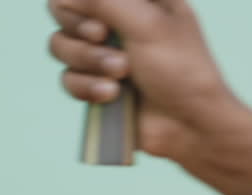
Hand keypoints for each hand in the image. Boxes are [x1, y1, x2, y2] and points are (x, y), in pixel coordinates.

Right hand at [47, 0, 251, 194]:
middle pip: (62, 12)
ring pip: (60, 46)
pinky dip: (86, 87)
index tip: (102, 23)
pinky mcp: (97, 86)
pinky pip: (67, 80)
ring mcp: (104, 54)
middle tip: (104, 38)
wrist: (191, 126)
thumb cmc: (180, 69)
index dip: (80, 4)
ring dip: (88, 61)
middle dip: (81, 31)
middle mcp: (116, 21)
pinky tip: (113, 96)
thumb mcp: (146, 22)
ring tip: (121, 75)